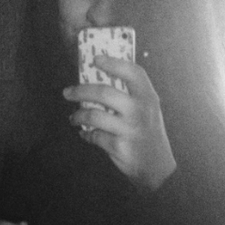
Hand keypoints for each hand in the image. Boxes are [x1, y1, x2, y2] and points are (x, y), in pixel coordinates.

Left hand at [64, 55, 176, 190]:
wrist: (156, 166)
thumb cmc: (148, 133)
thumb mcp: (148, 110)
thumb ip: (132, 95)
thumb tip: (101, 78)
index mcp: (148, 97)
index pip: (132, 72)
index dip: (113, 63)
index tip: (95, 58)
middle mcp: (139, 111)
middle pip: (104, 93)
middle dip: (80, 91)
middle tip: (68, 92)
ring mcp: (128, 129)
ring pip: (93, 116)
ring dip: (78, 116)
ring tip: (73, 118)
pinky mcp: (118, 146)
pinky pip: (94, 136)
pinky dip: (86, 135)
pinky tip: (84, 134)